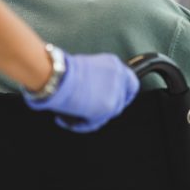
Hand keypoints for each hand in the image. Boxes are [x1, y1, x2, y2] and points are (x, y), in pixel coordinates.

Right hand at [25, 52, 139, 132]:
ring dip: (91, 117)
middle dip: (104, 108)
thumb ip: (97, 78)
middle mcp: (119, 77)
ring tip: (73, 114)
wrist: (58, 76)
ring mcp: (115, 93)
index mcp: (114, 64)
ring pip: (108, 114)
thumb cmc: (63, 70)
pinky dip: (82, 124)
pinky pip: (95, 122)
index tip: (115, 100)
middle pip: (120, 101)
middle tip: (88, 109)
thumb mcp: (86, 67)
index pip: (131, 83)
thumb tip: (94, 91)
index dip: (123, 94)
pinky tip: (67, 120)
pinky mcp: (108, 107)